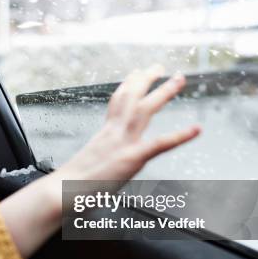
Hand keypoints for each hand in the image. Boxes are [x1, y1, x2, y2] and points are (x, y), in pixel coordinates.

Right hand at [54, 64, 200, 181]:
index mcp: (104, 135)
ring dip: (163, 92)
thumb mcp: (86, 165)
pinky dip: (179, 136)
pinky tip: (195, 129)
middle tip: (159, 66)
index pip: (117, 104)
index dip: (128, 86)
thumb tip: (93, 166)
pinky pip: (160, 143)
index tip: (136, 73)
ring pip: (145, 110)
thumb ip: (97, 160)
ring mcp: (123, 144)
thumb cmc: (70, 185)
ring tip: (179, 78)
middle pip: (131, 99)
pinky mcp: (132, 159)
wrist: (62, 192)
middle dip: (146, 80)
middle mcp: (113, 133)